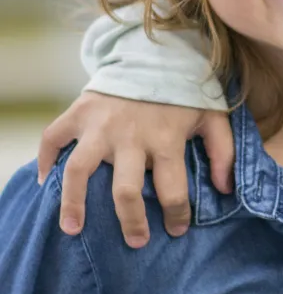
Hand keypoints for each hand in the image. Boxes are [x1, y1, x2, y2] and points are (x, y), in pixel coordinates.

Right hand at [37, 95, 234, 248]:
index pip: (173, 189)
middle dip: (131, 221)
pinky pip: (53, 138)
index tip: (176, 230)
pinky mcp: (79, 112)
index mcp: (166, 139)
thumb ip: (224, 151)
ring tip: (72, 229)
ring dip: (73, 203)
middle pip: (126, 190)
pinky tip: (46, 183)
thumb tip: (226, 188)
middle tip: (136, 242)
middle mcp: (131, 136)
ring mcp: (100, 125)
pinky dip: (45, 160)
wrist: (153, 51)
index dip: (177, 214)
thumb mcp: (213, 116)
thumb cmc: (184, 91)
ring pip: (80, 170)